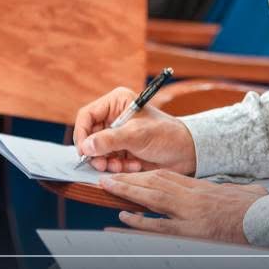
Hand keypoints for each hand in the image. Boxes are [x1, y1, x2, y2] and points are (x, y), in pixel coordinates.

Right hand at [74, 87, 195, 174]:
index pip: (86, 116)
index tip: (84, 152)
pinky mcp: (121, 150)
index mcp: (116, 102)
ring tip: (121, 166)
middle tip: (103, 164)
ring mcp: (117, 134)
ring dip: (106, 162)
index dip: (82, 134)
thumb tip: (85, 147)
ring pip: (96, 151)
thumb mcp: (137, 135)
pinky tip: (133, 166)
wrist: (186, 152)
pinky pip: (107, 160)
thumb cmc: (166, 135)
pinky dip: (116, 166)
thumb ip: (109, 140)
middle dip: (95, 152)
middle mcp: (114, 116)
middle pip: (89, 135)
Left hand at [100, 170, 267, 243]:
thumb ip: (217, 191)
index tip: (125, 172)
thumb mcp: (235, 192)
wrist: (267, 219)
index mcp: (200, 187)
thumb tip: (212, 189)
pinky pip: (160, 226)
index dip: (142, 174)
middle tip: (105, 177)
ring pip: (152, 199)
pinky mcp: (192, 231)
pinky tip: (123, 217)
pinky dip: (140, 221)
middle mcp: (192, 197)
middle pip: (153, 182)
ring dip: (127, 192)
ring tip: (107, 187)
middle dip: (128, 179)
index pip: (165, 176)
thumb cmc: (255, 208)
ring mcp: (190, 214)